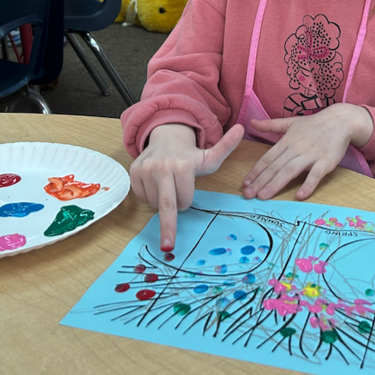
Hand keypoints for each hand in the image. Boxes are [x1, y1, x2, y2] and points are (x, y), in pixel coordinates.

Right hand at [129, 123, 244, 250]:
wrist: (166, 137)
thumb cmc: (190, 154)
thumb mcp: (210, 154)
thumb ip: (226, 146)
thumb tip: (242, 129)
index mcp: (183, 165)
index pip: (184, 200)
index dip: (187, 200)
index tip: (187, 192)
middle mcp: (162, 166)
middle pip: (166, 205)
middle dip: (167, 227)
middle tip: (168, 246)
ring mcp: (145, 169)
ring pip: (153, 202)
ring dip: (160, 202)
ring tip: (166, 184)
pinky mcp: (133, 172)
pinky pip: (140, 196)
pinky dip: (148, 196)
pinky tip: (154, 182)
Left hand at [242, 103, 372, 200]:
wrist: (341, 120)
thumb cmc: (315, 124)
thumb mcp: (291, 122)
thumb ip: (271, 125)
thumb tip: (251, 122)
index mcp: (287, 140)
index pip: (267, 158)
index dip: (255, 171)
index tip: (245, 183)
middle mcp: (296, 148)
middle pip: (275, 167)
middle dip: (260, 181)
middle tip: (248, 195)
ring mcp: (311, 155)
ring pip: (290, 171)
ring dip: (276, 184)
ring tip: (263, 196)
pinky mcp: (326, 161)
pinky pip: (315, 175)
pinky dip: (308, 185)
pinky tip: (299, 196)